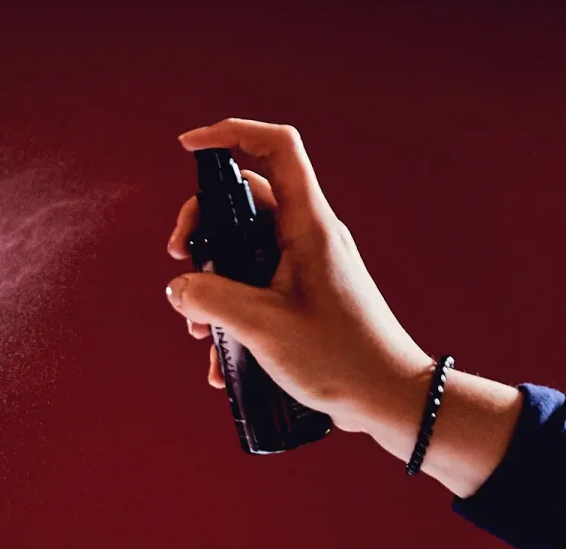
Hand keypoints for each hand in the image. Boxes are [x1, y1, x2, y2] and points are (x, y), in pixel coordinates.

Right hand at [165, 118, 434, 434]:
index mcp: (309, 226)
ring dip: (212, 281)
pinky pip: (255, 287)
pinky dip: (231, 312)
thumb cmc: (341, 359)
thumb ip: (210, 298)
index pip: (275, 148)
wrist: (386, 398)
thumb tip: (178, 287)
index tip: (188, 147)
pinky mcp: (303, 297)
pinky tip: (221, 357)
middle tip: (180, 260)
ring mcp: (306, 267)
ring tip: (197, 327)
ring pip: (244, 250)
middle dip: (204, 228)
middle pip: (245, 201)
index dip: (230, 134)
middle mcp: (309, 237)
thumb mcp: (262, 327)